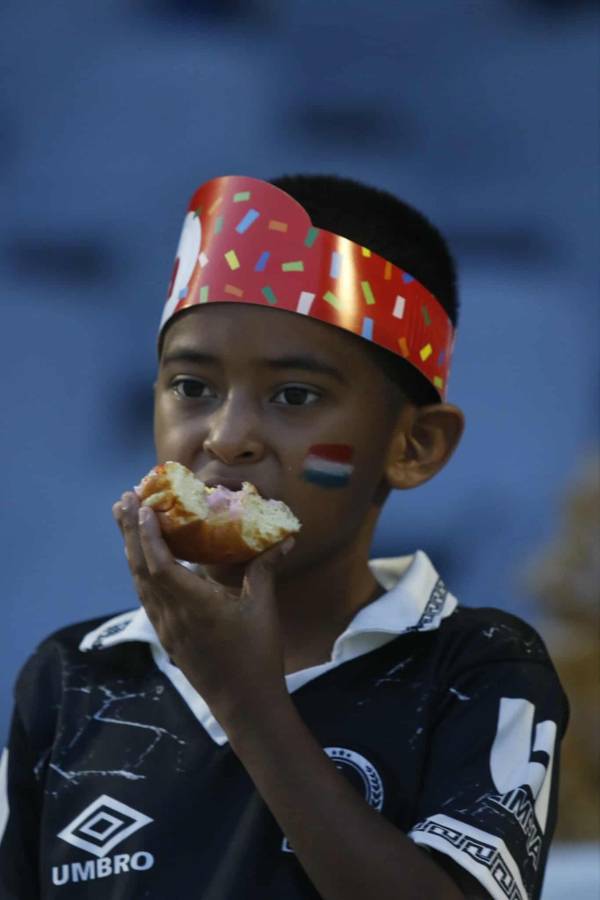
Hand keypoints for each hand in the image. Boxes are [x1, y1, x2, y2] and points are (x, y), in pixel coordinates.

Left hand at [112, 490, 292, 726]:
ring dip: (131, 550)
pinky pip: (147, 598)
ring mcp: (167, 628)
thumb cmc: (257, 656)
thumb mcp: (263, 609)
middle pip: (141, 569)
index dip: (148, 535)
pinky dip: (141, 572)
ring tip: (126, 521)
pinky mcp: (169, 637)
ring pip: (140, 583)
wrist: (245, 704)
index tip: (142, 506)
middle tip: (123, 500)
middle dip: (130, 533)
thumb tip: (283, 538)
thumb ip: (265, 570)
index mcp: (194, 605)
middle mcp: (172, 615)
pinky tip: (143, 562)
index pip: (160, 565)